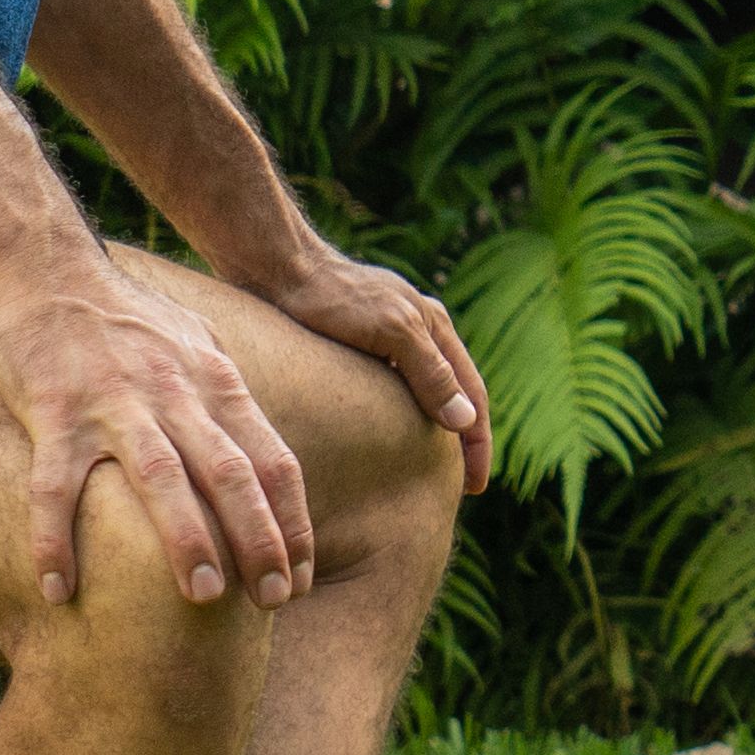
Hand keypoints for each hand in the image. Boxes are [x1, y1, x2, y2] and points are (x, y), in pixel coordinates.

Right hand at [0, 256, 315, 609]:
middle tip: (273, 601)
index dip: (292, 523)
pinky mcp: (51, 408)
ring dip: (187, 539)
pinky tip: (57, 590)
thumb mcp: (195, 344)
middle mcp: (174, 392)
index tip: (299, 578)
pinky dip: (56, 539)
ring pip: (161, 477)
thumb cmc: (121, 316)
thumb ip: (226, 400)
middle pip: (232, 472)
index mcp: (215, 381)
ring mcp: (113, 401)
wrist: (41, 264)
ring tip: (202, 598)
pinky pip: (55, 485)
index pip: (273, 460)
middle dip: (259, 540)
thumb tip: (260, 458)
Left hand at [255, 246, 495, 497]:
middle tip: (458, 488)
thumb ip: (429, 374)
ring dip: (428, 431)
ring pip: (420, 394)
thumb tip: (464, 421)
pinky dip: (397, 418)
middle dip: (459, 441)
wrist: (277, 267)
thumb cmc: (333, 296)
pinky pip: (388, 390)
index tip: (475, 487)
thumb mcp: (391, 332)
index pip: (472, 394)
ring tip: (423, 471)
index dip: (477, 443)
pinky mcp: (355, 344)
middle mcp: (418, 331)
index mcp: (435, 326)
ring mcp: (387, 337)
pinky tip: (382, 439)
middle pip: (452, 395)